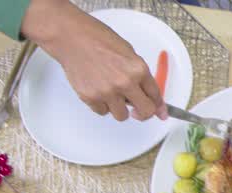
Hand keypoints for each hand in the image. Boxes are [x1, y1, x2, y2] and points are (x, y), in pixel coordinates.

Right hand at [21, 0, 166, 121]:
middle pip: (145, 112)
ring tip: (112, 93)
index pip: (156, 96)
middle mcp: (125, 82)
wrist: (70, 37)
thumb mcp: (128, 52)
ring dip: (119, 108)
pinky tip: (98, 90)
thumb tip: (149, 95)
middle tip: (137, 110)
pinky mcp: (90, 97)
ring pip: (122, 116)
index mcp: (138, 69)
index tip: (161, 113)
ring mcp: (107, 91)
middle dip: (143, 113)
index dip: (159, 107)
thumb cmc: (97, 39)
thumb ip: (140, 75)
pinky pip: (102, 112)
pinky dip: (102, 105)